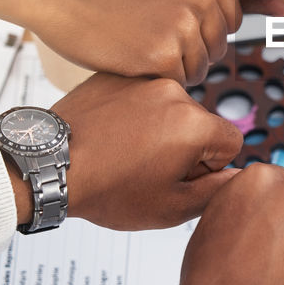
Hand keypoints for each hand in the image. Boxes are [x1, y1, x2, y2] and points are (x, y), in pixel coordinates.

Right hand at [30, 0, 283, 85]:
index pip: (230, 16)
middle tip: (145, 20)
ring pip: (204, 63)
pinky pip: (181, 78)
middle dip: (187, 42)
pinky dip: (158, 73)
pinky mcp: (164, 50)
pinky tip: (132, 49)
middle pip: (220, 40)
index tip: (160, 3)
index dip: (194, 20)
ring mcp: (186, 17)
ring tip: (138, 32)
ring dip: (174, 60)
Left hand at [50, 73, 244, 229]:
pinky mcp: (116, 76)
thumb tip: (235, 174)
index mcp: (195, 124)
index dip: (208, 167)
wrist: (48, 167)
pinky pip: (139, 95)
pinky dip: (132, 114)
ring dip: (158, 128)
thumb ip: (215, 191)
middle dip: (183, 146)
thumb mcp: (170, 208)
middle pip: (199, 123)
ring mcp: (143, 81)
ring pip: (170, 108)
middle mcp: (174, 93)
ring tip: (124, 152)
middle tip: (146, 169)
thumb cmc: (108, 190)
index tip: (176, 177)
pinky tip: (111, 136)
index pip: (230, 142)